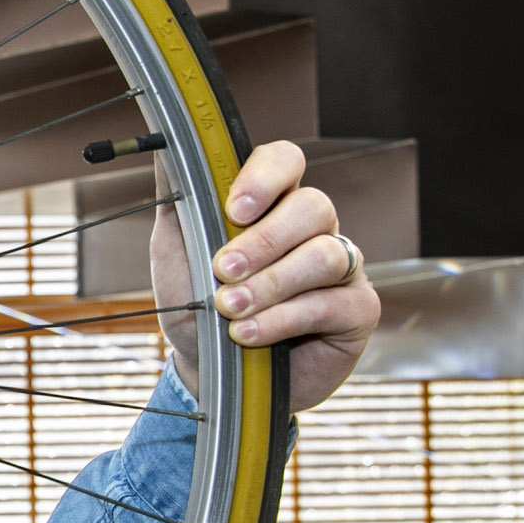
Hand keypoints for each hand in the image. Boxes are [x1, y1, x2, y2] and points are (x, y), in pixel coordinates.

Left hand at [153, 140, 378, 412]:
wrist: (209, 372)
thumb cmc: (196, 306)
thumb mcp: (178, 251)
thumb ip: (179, 201)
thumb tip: (166, 150)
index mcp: (272, 204)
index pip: (286, 162)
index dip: (266, 177)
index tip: (235, 209)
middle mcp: (313, 229)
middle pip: (313, 207)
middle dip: (265, 241)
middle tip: (223, 270)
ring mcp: (341, 267)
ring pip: (324, 255)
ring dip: (272, 284)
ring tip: (231, 310)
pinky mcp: (357, 310)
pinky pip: (331, 303)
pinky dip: (284, 319)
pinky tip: (248, 335)